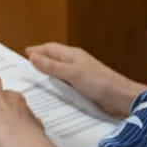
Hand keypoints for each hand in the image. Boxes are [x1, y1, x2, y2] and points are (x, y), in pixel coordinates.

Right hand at [24, 43, 143, 117]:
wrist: (122, 98)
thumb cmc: (100, 83)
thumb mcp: (72, 74)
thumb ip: (52, 66)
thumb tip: (33, 56)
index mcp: (72, 55)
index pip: (50, 48)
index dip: (37, 50)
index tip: (24, 53)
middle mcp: (76, 62)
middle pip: (54, 58)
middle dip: (41, 59)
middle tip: (26, 65)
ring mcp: (81, 74)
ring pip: (60, 70)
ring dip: (49, 72)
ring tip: (36, 79)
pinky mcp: (85, 85)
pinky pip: (66, 81)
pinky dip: (57, 83)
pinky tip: (53, 92)